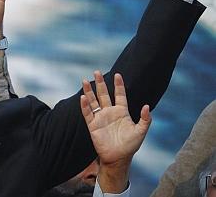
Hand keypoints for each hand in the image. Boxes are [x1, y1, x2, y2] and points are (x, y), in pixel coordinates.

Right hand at [81, 72, 151, 192]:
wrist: (118, 158)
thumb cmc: (130, 145)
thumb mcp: (141, 132)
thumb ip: (145, 119)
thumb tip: (147, 106)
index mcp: (122, 112)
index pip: (119, 95)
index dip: (118, 85)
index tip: (118, 74)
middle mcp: (110, 112)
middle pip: (103, 94)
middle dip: (100, 83)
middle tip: (96, 72)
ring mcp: (100, 118)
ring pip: (93, 101)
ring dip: (89, 91)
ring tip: (85, 81)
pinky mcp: (93, 125)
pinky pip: (88, 113)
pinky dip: (85, 106)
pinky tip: (83, 97)